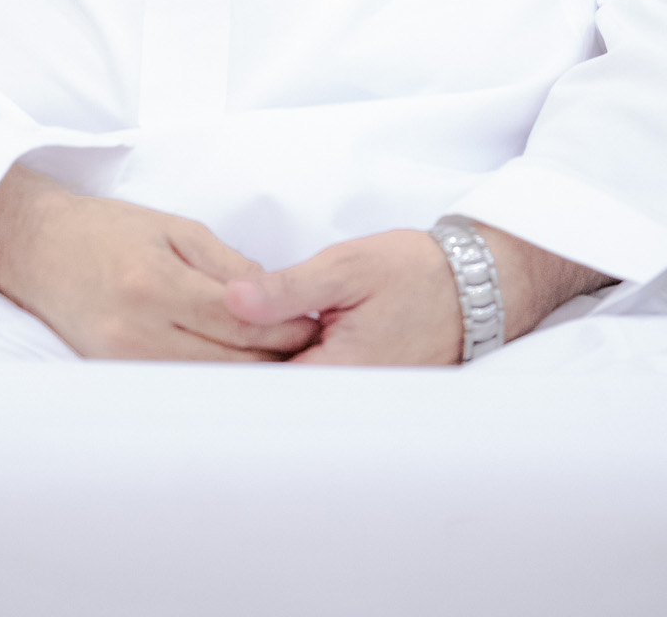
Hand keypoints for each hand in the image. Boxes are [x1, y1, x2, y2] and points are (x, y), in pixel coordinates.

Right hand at [0, 166, 319, 362]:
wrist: (39, 249)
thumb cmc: (108, 230)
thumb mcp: (174, 229)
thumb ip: (227, 265)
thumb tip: (275, 295)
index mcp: (157, 284)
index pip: (239, 319)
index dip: (284, 325)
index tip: (314, 322)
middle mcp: (139, 331)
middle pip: (228, 360)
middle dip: (276, 356)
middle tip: (313, 348)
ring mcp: (124, 361)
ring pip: (207, 383)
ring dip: (249, 376)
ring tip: (282, 362)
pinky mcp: (115, 376)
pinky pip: (177, 386)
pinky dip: (212, 382)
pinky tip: (236, 372)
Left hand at [224, 223, 609, 365]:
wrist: (478, 281)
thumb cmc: (416, 271)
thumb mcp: (346, 267)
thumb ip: (286, 289)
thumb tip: (232, 299)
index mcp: (337, 374)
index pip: (262, 389)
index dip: (222, 369)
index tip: (188, 351)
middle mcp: (348, 398)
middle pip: (275, 395)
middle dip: (239, 369)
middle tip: (196, 344)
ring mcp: (360, 398)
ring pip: (295, 390)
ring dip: (266, 366)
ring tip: (225, 341)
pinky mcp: (367, 387)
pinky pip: (318, 384)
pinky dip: (294, 364)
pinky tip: (274, 341)